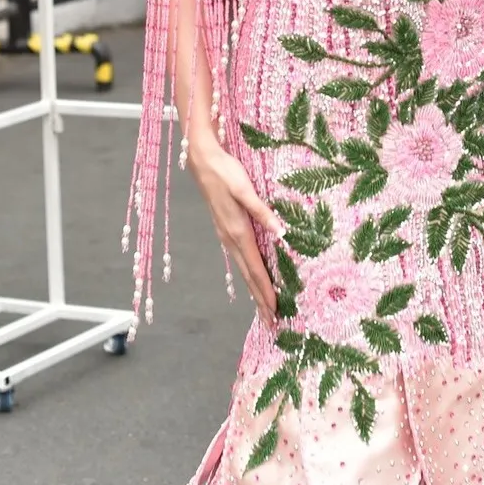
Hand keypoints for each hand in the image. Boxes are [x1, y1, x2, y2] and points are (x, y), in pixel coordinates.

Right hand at [189, 140, 283, 326]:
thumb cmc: (226, 172)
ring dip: (254, 290)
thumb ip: (262, 211)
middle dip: (260, 300)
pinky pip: (239, 259)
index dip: (265, 291)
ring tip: (264, 309)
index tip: (275, 311)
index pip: (255, 269)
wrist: (202, 161)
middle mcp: (230, 239)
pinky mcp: (225, 229)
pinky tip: (252, 277)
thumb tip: (281, 233)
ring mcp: (226, 236)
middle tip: (271, 323)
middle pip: (248, 276)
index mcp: (237, 232)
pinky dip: (248, 274)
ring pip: (243, 269)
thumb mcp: (245, 189)